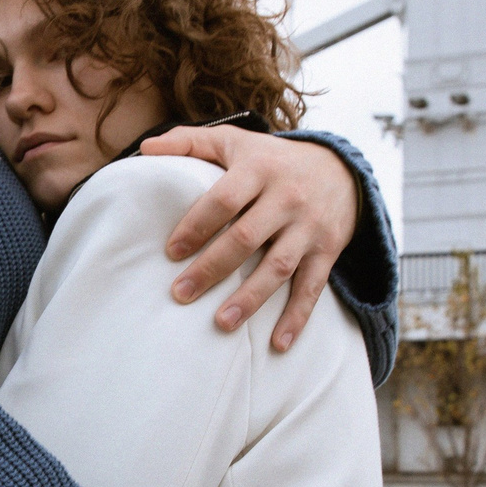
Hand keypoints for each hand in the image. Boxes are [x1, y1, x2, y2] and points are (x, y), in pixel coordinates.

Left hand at [139, 129, 359, 353]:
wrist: (341, 170)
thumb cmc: (271, 159)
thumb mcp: (234, 141)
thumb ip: (189, 142)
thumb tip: (144, 148)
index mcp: (259, 169)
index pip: (224, 199)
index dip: (197, 225)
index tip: (172, 252)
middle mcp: (287, 197)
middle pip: (246, 237)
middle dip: (212, 268)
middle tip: (181, 294)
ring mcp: (309, 227)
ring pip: (278, 267)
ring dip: (251, 298)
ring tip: (221, 323)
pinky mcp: (327, 251)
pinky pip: (312, 287)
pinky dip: (297, 317)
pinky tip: (277, 345)